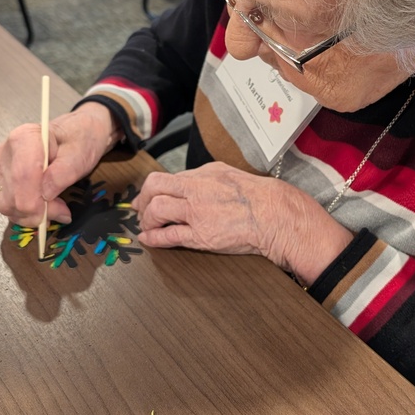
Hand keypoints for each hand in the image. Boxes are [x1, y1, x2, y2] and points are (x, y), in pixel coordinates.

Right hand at [0, 103, 119, 225]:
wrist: (77, 133)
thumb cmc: (80, 139)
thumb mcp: (79, 155)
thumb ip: (62, 174)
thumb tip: (45, 195)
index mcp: (24, 138)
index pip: (21, 177)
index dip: (36, 202)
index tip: (60, 210)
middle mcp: (7, 152)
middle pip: (13, 195)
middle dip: (38, 211)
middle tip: (64, 211)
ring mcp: (4, 167)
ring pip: (8, 205)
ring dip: (32, 215)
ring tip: (56, 208)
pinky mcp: (5, 181)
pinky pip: (10, 206)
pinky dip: (28, 214)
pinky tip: (46, 208)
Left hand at [133, 162, 353, 285]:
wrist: (274, 215)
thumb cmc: (256, 196)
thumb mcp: (227, 175)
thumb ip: (204, 176)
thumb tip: (186, 180)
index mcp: (202, 175)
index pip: (165, 178)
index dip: (150, 190)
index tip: (144, 197)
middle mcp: (196, 191)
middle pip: (154, 188)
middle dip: (142, 200)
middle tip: (140, 211)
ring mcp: (197, 214)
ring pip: (156, 211)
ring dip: (146, 220)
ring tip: (148, 227)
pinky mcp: (201, 236)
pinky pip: (169, 236)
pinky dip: (153, 238)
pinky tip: (149, 240)